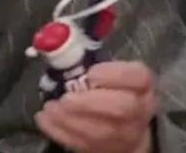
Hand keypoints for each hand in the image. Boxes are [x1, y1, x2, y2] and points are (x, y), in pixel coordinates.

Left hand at [34, 61, 155, 152]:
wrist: (124, 127)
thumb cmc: (110, 90)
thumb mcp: (108, 71)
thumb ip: (90, 61)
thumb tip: (56, 43)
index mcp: (141, 85)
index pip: (138, 77)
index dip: (113, 75)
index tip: (91, 73)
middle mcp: (139, 110)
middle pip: (122, 108)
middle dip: (88, 103)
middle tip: (65, 99)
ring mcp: (126, 135)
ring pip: (101, 132)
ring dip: (69, 120)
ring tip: (49, 108)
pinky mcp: (106, 149)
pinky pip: (84, 145)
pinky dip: (60, 132)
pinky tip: (44, 119)